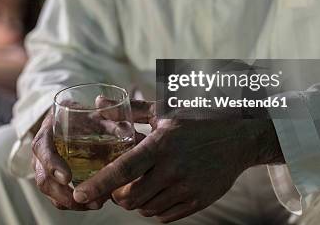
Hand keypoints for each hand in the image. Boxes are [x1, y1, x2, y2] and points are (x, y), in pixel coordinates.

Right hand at [31, 110, 105, 210]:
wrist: (71, 119)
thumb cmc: (81, 116)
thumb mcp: (91, 113)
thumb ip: (106, 121)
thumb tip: (124, 130)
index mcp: (48, 130)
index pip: (42, 147)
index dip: (52, 164)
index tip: (67, 178)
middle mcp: (42, 152)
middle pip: (43, 178)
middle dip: (63, 194)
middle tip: (87, 199)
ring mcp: (45, 167)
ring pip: (50, 191)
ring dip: (71, 202)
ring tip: (96, 204)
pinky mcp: (53, 179)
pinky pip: (57, 196)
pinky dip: (73, 203)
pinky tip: (93, 203)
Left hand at [72, 101, 281, 222]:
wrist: (240, 136)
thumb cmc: (197, 118)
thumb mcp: (164, 110)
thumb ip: (129, 111)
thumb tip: (98, 105)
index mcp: (162, 143)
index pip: (123, 169)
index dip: (99, 184)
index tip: (79, 194)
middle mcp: (174, 168)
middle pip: (130, 197)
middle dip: (116, 195)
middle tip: (118, 185)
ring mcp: (188, 187)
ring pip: (145, 209)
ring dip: (135, 202)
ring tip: (140, 184)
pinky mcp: (199, 201)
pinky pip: (164, 216)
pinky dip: (153, 208)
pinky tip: (158, 191)